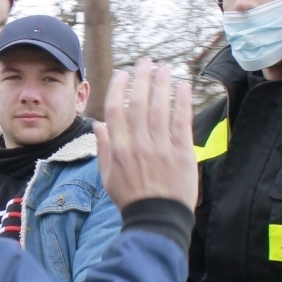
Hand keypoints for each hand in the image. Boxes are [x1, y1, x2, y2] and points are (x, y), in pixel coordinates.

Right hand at [95, 59, 197, 210]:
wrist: (156, 219)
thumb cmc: (130, 199)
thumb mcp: (107, 176)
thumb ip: (103, 149)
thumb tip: (98, 125)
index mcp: (118, 148)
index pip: (116, 109)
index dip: (119, 87)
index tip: (123, 73)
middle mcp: (138, 143)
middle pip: (138, 102)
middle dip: (141, 78)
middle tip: (146, 62)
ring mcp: (160, 147)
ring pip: (160, 107)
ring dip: (161, 84)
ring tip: (164, 67)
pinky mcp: (181, 152)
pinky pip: (181, 121)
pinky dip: (182, 101)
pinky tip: (183, 85)